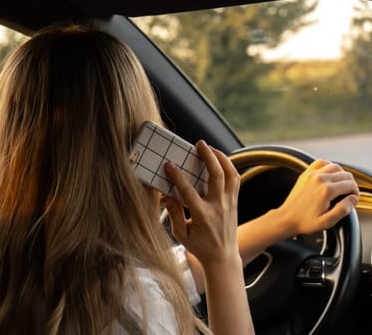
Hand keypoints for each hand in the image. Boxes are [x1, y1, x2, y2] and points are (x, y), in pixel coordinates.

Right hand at [162, 140, 240, 266]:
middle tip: (200, 144)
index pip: (188, 191)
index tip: (169, 165)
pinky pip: (235, 180)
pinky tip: (220, 161)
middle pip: (216, 175)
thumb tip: (166, 197)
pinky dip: (229, 167)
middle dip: (208, 156)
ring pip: (230, 174)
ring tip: (211, 148)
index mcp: (202, 216)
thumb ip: (173, 214)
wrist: (222, 258)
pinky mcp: (234, 202)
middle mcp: (218, 207)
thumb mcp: (181, 234)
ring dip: (222, 158)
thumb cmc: (200, 247)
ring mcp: (229, 203)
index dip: (177, 176)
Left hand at [276, 159, 358, 234]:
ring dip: (341, 175)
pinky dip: (328, 166)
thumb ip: (343, 210)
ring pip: (335, 166)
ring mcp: (311, 175)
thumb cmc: (304, 221)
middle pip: (345, 174)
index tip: (352, 200)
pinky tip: (330, 175)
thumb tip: (353, 199)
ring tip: (341, 186)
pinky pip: (321, 162)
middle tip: (348, 195)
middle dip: (350, 184)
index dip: (355, 193)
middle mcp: (319, 179)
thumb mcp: (327, 222)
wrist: (286, 218)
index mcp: (326, 190)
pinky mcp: (305, 174)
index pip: (350, 185)